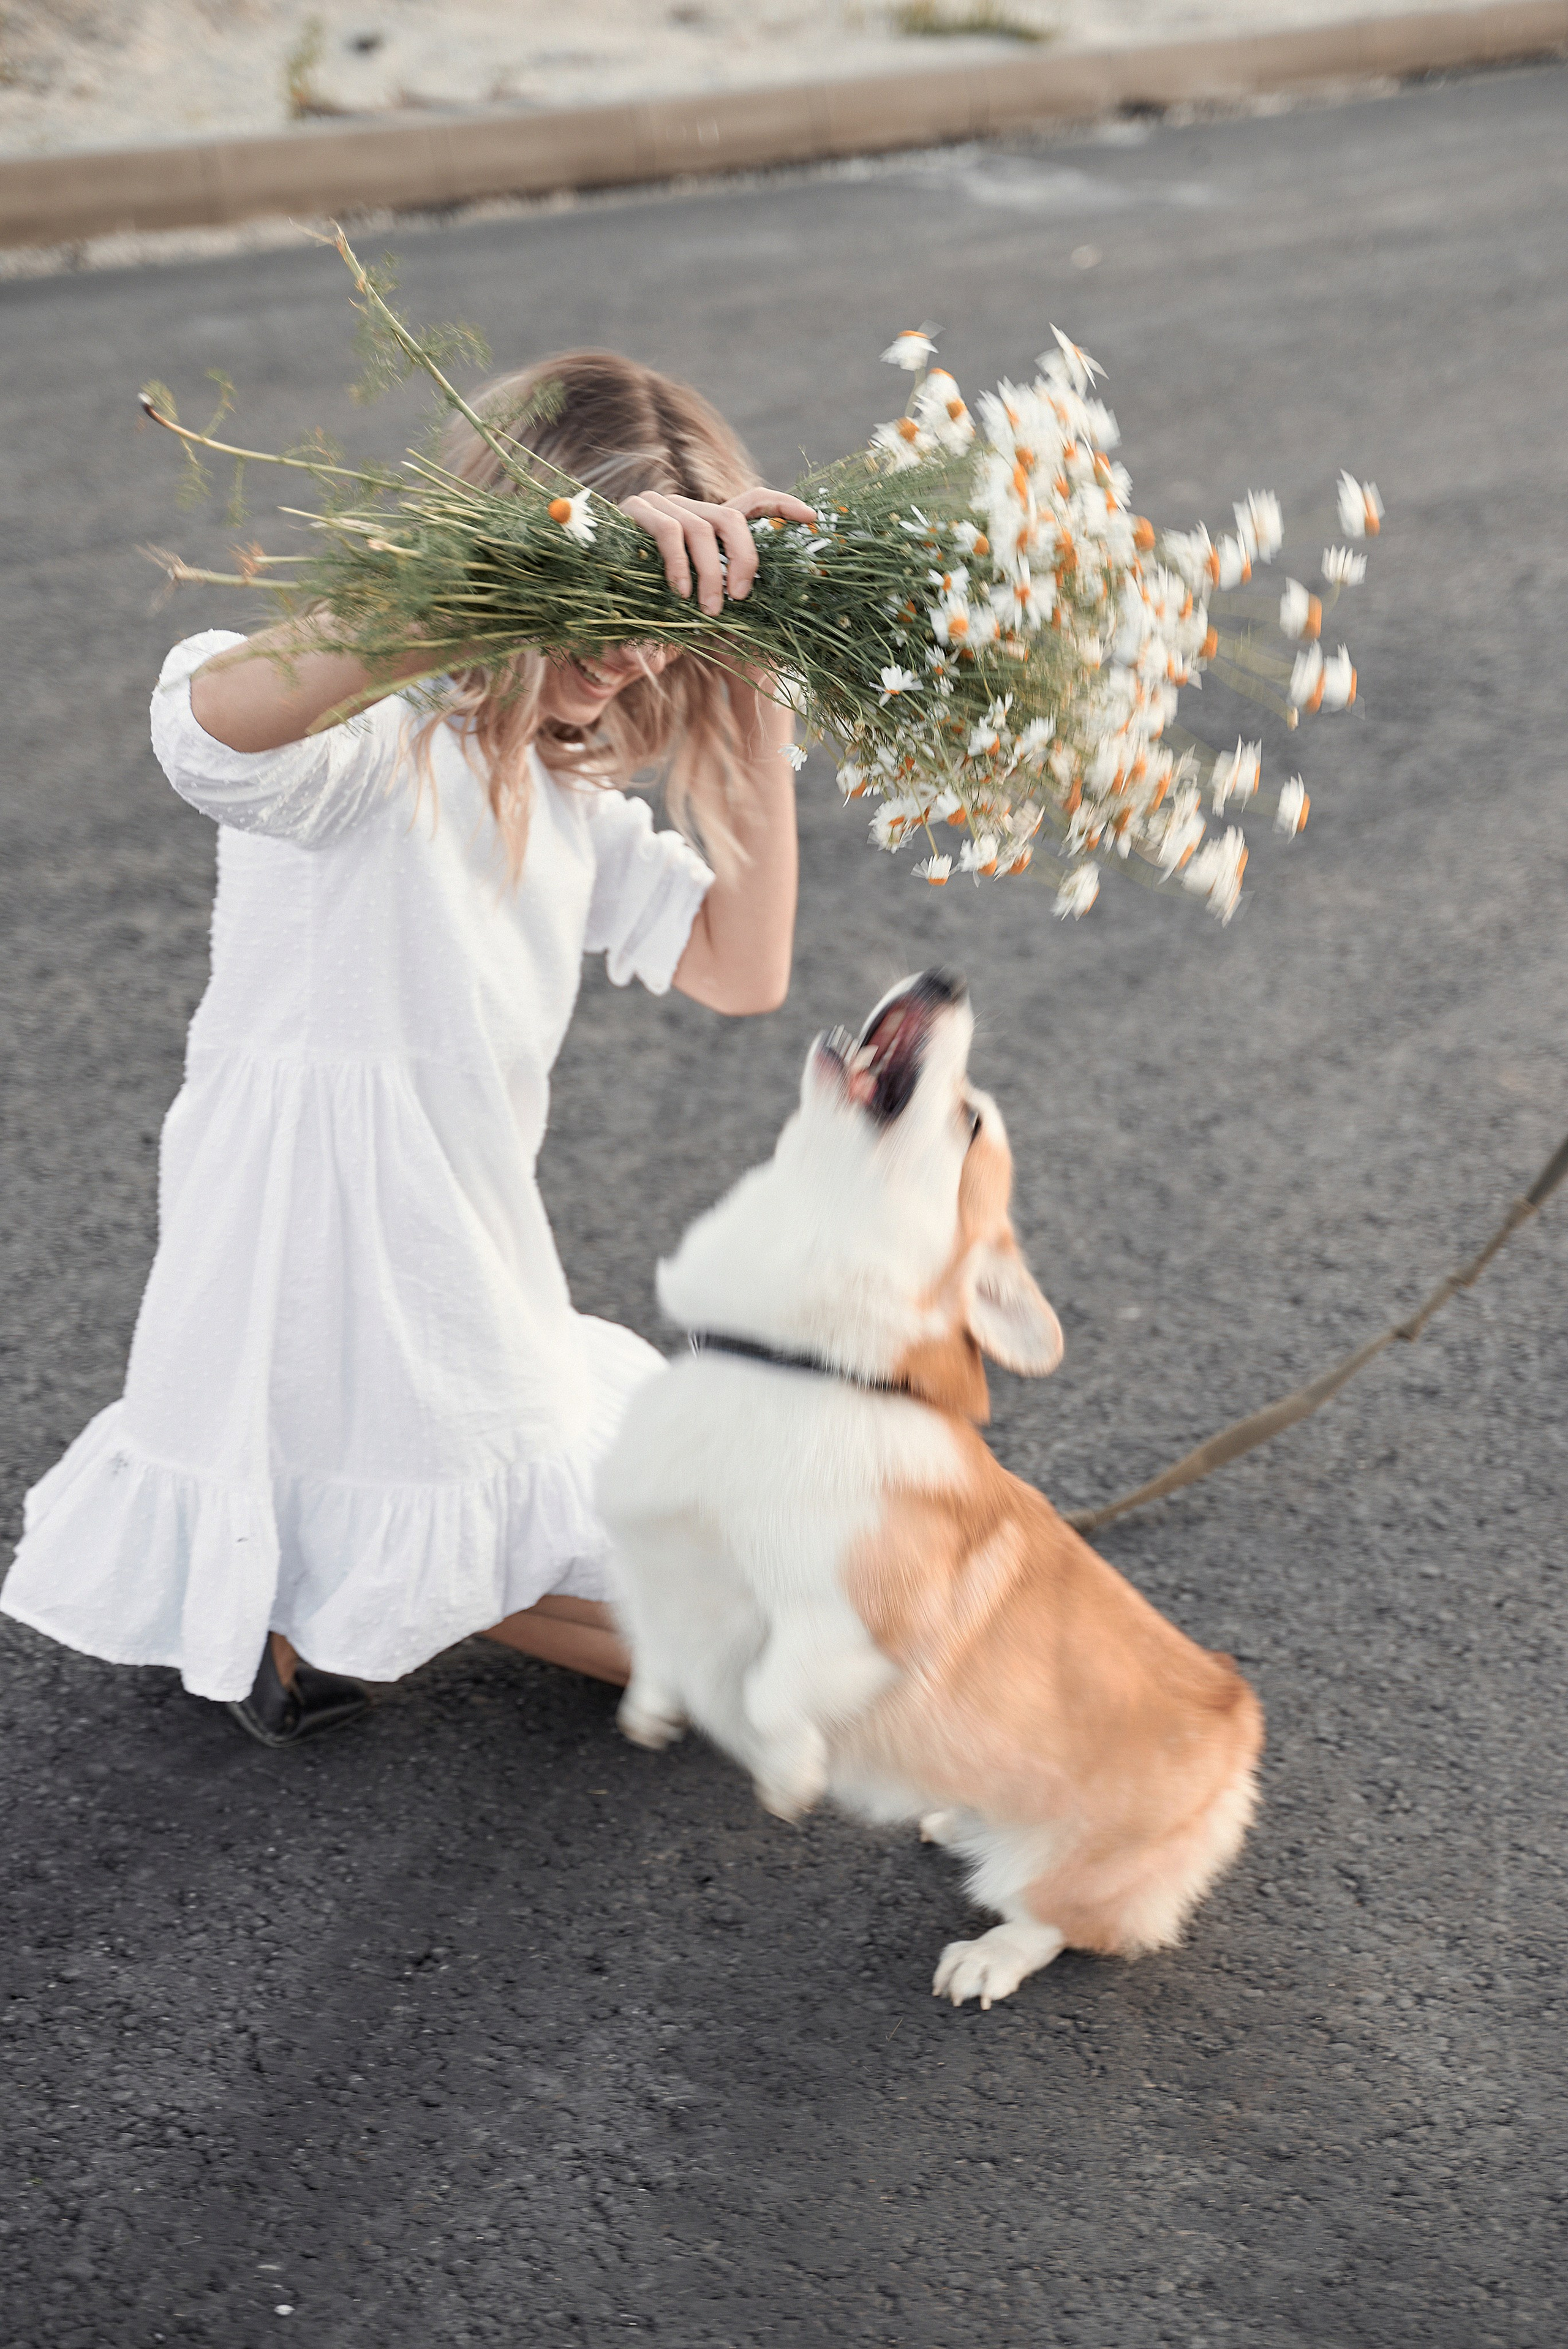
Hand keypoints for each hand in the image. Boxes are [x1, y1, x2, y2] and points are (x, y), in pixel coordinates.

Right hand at [621, 485, 817, 617]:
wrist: (600, 607)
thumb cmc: (653, 609)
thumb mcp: (698, 606)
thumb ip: (725, 599)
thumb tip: (762, 604)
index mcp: (708, 524)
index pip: (754, 501)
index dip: (783, 505)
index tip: (812, 519)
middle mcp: (689, 507)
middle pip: (734, 518)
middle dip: (745, 558)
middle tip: (741, 596)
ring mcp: (662, 504)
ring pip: (702, 528)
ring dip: (711, 573)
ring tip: (710, 610)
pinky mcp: (636, 511)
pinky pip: (670, 532)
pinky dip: (680, 565)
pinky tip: (680, 593)